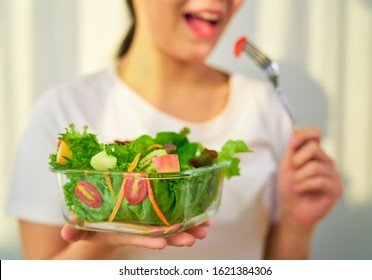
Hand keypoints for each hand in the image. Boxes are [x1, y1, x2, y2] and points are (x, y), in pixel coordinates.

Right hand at [61, 221, 209, 249]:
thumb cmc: (94, 226)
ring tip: (205, 229)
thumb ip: (77, 231)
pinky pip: (174, 218)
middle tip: (193, 238)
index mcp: (123, 233)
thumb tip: (66, 232)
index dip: (149, 241)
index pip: (137, 238)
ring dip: (188, 229)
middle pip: (159, 236)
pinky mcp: (156, 216)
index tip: (162, 244)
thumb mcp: (84, 229)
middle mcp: (139, 231)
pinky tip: (205, 218)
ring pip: (171, 228)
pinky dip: (189, 218)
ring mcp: (149, 225)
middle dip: (177, 238)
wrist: (106, 224)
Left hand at [277, 128, 342, 229]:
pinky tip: (299, 190)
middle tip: (292, 172)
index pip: (316, 134)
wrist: (291, 210)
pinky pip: (321, 181)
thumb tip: (295, 132)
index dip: (303, 135)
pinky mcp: (337, 189)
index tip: (291, 144)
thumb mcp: (287, 165)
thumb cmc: (289, 187)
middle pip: (314, 147)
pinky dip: (305, 185)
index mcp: (315, 153)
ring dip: (299, 176)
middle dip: (297, 160)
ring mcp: (334, 174)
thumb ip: (293, 149)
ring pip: (315, 166)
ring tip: (295, 184)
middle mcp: (327, 161)